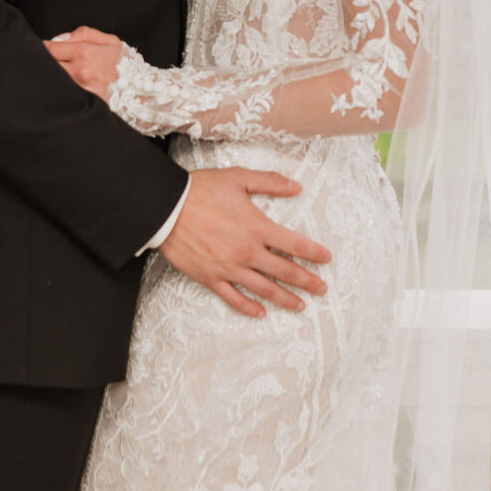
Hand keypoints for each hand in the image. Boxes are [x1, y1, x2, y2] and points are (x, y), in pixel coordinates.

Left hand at [44, 26, 122, 101]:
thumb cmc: (125, 65)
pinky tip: (66, 88)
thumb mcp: (110, 41)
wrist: (141, 90)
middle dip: (45, 61)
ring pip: (53, 80)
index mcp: (85, 53)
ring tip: (58, 74)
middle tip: (49, 60)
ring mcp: (80, 90)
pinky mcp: (82, 103)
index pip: (50, 48)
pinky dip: (61, 90)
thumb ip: (84, 33)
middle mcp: (80, 72)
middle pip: (48, 65)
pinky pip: (63, 94)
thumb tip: (61, 39)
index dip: (43, 47)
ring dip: (51, 76)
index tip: (44, 48)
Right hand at [160, 168, 330, 318]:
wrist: (165, 208)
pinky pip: (233, 297)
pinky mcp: (211, 277)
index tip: (326, 258)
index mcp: (257, 227)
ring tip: (300, 305)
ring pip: (263, 289)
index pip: (294, 244)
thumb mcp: (238, 178)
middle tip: (322, 289)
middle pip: (284, 271)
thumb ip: (270, 182)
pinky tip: (260, 312)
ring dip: (284, 299)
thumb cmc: (200, 190)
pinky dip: (248, 307)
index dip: (313, 253)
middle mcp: (247, 251)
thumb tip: (296, 187)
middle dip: (307, 281)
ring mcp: (229, 268)